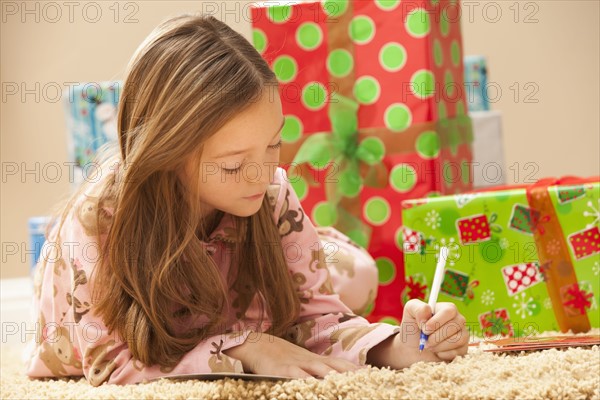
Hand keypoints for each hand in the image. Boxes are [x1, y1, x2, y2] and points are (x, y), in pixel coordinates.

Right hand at [223, 332, 358, 378]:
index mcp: (317, 359)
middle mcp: (311, 361)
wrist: (258, 345)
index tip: (373, 376)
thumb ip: (318, 369)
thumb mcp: (303, 361)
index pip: (341, 364)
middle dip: (350, 375)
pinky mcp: (283, 370)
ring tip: (345, 386)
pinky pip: (296, 376)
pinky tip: (311, 388)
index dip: (356, 370)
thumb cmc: (283, 357)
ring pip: (319, 370)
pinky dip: (305, 381)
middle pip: (336, 366)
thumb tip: (334, 380)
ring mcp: (298, 364)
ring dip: (333, 378)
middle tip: (365, 383)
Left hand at [367, 299, 468, 368]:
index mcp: (446, 309)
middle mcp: (457, 321)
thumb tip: (427, 314)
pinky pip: (459, 353)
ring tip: (429, 346)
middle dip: (435, 336)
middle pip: (455, 326)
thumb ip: (416, 307)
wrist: (410, 351)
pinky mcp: (462, 351)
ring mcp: (462, 336)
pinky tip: (437, 354)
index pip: (450, 310)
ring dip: (439, 345)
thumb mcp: (408, 313)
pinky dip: (444, 354)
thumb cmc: (410, 330)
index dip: (438, 320)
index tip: (424, 329)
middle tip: (424, 340)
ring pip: (458, 339)